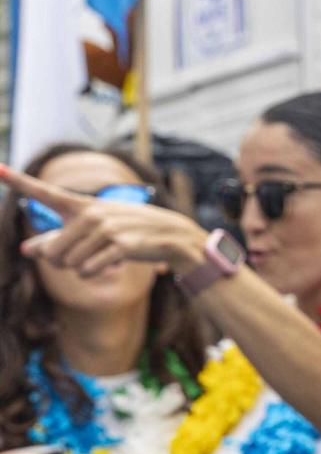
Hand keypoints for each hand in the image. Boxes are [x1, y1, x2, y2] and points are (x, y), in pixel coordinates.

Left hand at [0, 164, 205, 278]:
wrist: (169, 234)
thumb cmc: (124, 230)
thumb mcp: (91, 230)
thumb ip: (56, 239)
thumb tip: (26, 250)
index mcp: (79, 205)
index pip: (43, 192)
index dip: (17, 180)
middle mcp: (90, 213)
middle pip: (52, 252)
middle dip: (62, 262)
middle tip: (83, 254)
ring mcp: (106, 229)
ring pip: (70, 264)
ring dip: (81, 268)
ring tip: (101, 256)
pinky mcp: (120, 246)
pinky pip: (88, 270)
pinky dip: (94, 272)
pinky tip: (109, 263)